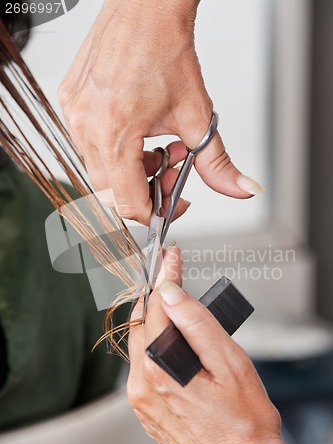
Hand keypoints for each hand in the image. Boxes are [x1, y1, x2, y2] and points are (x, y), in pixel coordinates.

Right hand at [59, 0, 263, 224]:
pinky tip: (137, 133)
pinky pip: (89, 146)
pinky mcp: (69, 103)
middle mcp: (85, 127)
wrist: (145, 8)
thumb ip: (218, 163)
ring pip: (100, 171)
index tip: (172, 203)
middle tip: (170, 169)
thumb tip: (242, 189)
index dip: (154, 213)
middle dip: (145, 190)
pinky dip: (115, 151)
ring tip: (156, 147)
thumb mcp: (197, 116)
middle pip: (112, 192)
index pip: (127, 204)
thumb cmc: (165, 50)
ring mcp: (73, 115)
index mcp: (115, 134)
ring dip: (131, 171)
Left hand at [127, 247, 317, 443]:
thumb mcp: (230, 364)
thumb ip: (197, 324)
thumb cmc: (245, 426)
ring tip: (174, 299)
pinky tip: (172, 337)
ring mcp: (141, 400)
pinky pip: (143, 364)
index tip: (171, 257)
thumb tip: (171, 293)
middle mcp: (142, 384)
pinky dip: (154, 342)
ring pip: (139, 342)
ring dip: (155, 316)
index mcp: (160, 369)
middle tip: (169, 271)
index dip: (165, 276)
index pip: (157, 305)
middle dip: (155, 292)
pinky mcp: (146, 410)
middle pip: (141, 322)